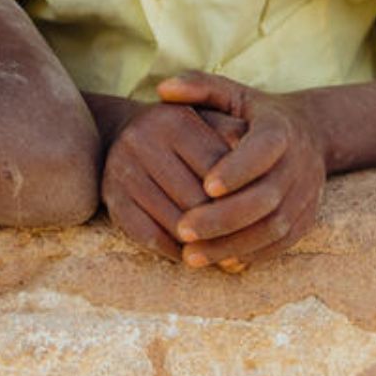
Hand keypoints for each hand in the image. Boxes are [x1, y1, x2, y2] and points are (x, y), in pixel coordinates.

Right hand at [99, 101, 246, 260]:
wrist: (126, 135)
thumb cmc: (184, 133)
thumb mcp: (210, 123)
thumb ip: (237, 138)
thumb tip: (264, 169)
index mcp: (172, 120)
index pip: (217, 167)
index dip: (239, 192)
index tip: (262, 210)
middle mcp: (142, 140)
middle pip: (196, 199)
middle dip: (223, 223)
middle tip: (249, 241)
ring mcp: (121, 169)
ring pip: (174, 222)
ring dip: (202, 244)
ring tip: (226, 255)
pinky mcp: (110, 198)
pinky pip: (148, 236)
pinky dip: (173, 251)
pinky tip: (191, 254)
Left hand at [157, 72, 326, 270]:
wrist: (310, 135)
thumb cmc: (255, 115)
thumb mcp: (232, 93)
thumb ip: (198, 87)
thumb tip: (161, 89)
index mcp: (280, 130)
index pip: (263, 151)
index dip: (237, 169)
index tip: (204, 185)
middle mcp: (299, 164)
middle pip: (265, 198)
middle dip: (223, 218)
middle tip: (183, 229)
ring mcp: (306, 196)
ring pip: (272, 228)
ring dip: (231, 245)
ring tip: (190, 255)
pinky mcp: (306, 221)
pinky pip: (279, 245)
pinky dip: (248, 256)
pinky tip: (216, 262)